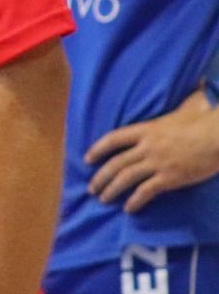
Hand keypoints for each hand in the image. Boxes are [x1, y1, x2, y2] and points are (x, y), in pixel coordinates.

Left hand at [86, 94, 218, 211]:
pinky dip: (135, 201)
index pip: (114, 139)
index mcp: (147, 129)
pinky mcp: (170, 178)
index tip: (87, 159)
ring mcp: (157, 163)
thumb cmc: (207, 119)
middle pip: (115, 163)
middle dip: (100, 177)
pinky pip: (146, 191)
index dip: (98, 149)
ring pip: (125, 178)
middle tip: (91, 188)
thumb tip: (197, 85)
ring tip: (103, 199)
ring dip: (111, 190)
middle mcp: (146, 146)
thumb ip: (182, 102)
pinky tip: (128, 209)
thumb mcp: (188, 106)